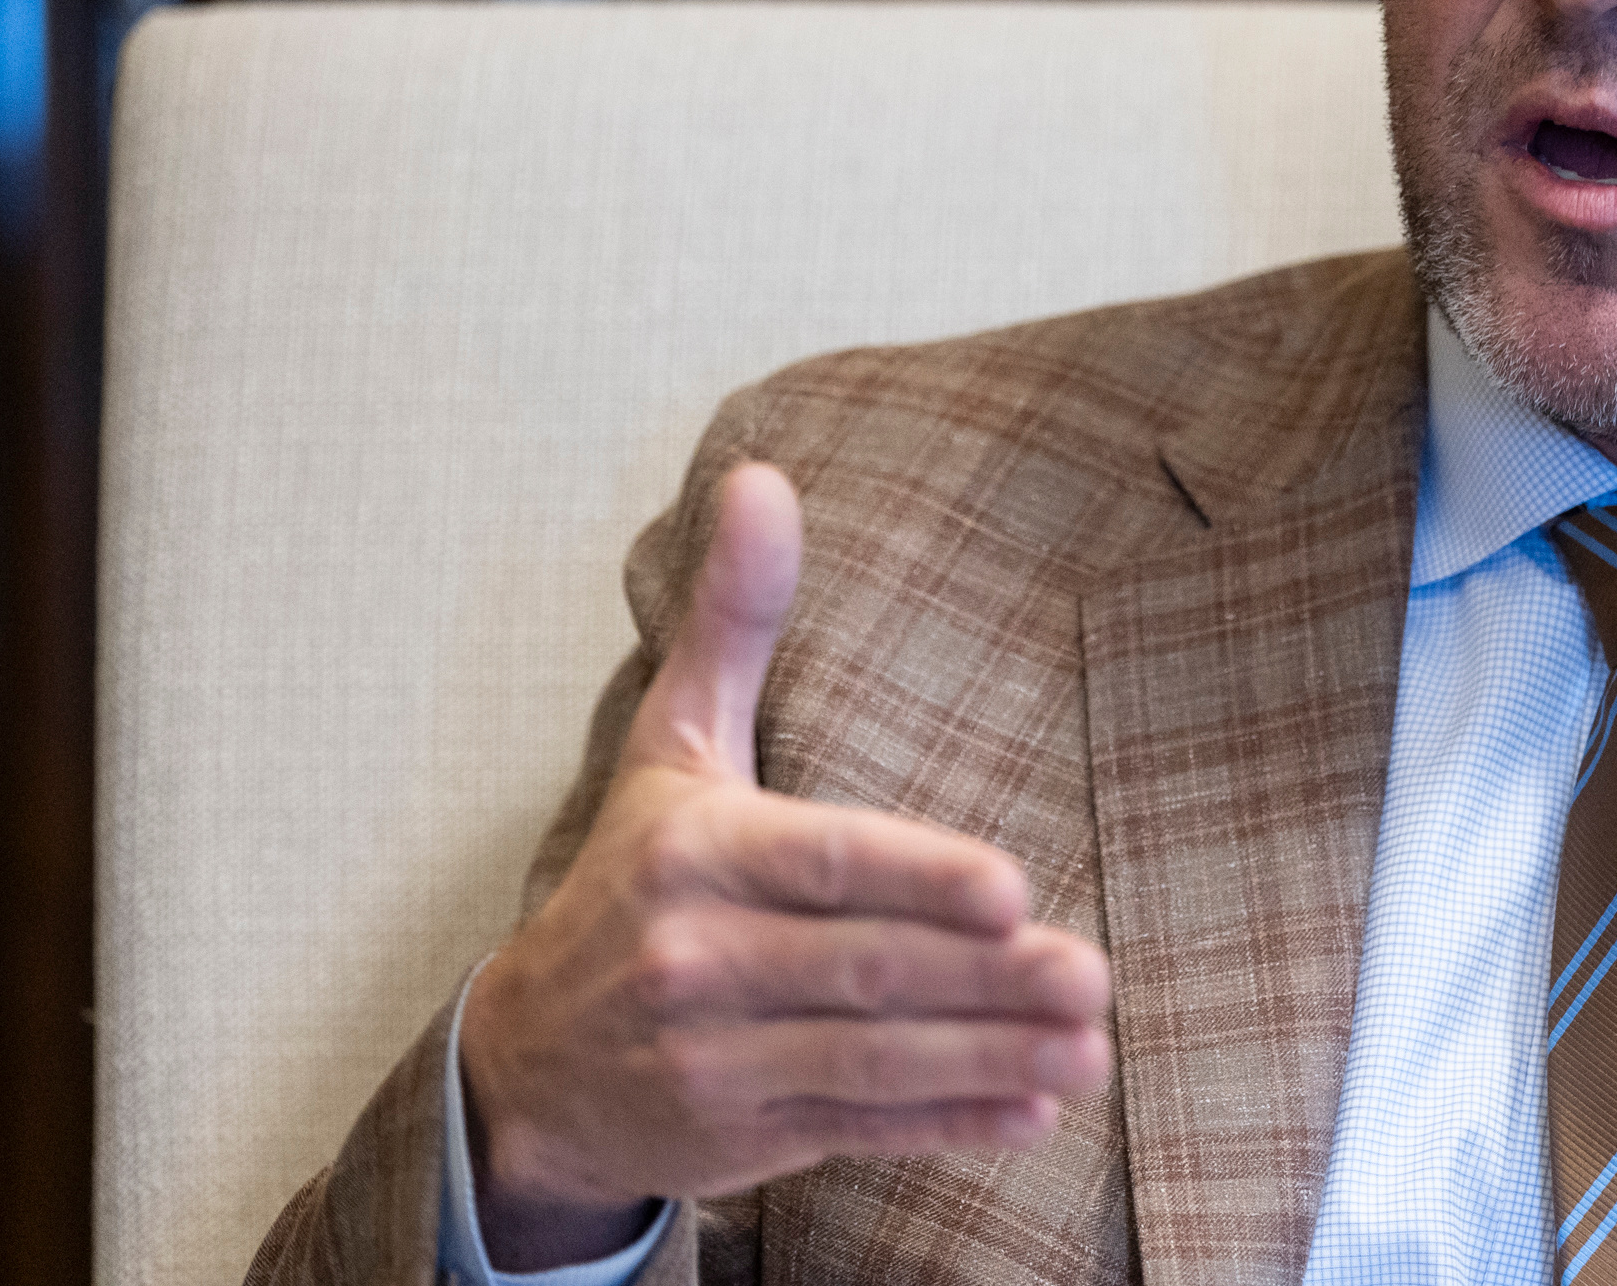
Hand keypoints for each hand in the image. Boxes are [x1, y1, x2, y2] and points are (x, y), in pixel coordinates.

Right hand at [458, 463, 1114, 1269]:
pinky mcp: (740, 1138)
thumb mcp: (670, 745)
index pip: (819, 865)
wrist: (526, 1061)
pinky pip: (858, 1131)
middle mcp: (693, 960)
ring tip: (1087, 1048)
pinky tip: (1032, 1113)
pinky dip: (949, 1128)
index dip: (916, 879)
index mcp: (689, 855)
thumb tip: (764, 478)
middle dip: (984, 981)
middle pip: (862, 971)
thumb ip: (734, 621)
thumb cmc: (632, 879)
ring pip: (871, 1062)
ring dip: (989, 1059)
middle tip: (1090, 976)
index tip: (1010, 890)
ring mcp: (714, 1061)